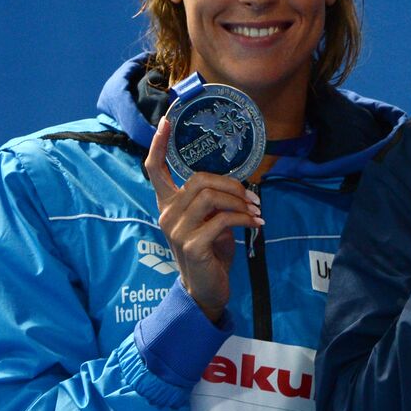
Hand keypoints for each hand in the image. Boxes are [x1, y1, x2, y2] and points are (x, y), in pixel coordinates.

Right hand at [145, 117, 262, 322]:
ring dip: (239, 201)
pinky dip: (244, 219)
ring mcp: (177, 230)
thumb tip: (235, 184)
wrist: (206, 289)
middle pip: (198, 180)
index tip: (167, 121)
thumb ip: (212, 201)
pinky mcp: (192, 245)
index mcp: (168, 204)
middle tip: (253, 197)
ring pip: (210, 197)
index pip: (154, 169)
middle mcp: (167, 214)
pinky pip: (222, 220)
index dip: (159, 144)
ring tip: (256, 211)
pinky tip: (256, 225)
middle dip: (231, 184)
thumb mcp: (210, 222)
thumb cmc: (210, 252)